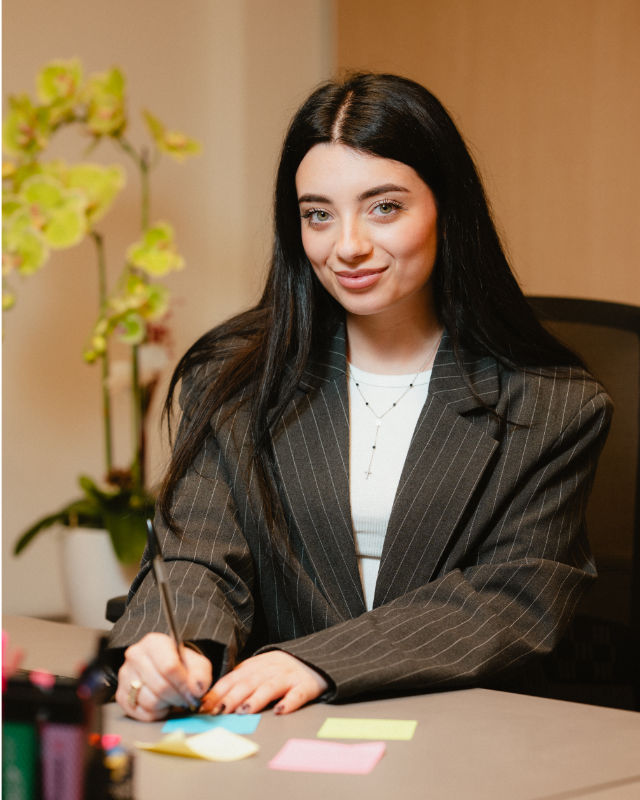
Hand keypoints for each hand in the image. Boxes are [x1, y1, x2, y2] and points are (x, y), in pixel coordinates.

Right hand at [115, 632, 211, 720]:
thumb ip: (200, 675)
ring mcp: (125, 674)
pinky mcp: (121, 694)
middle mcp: (136, 655)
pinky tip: (160, 704)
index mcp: (154, 642)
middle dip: (177, 697)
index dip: (183, 684)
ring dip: (166, 705)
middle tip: (185, 700)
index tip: (192, 693)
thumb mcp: (197, 664)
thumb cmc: (181, 665)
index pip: (169, 667)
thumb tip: (195, 690)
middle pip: (160, 686)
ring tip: (172, 699)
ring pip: (149, 701)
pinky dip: (154, 713)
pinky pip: (139, 713)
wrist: (166, 669)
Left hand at [200, 651, 327, 715]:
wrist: (316, 658)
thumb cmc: (282, 670)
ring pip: (271, 687)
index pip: (234, 677)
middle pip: (249, 682)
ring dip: (256, 699)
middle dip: (232, 696)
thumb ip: (241, 681)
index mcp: (257, 665)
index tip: (204, 706)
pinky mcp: (306, 685)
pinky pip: (298, 694)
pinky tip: (281, 710)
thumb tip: (212, 700)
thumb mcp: (260, 669)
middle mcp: (271, 668)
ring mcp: (289, 676)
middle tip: (219, 711)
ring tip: (245, 711)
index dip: (219, 691)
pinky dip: (290, 702)